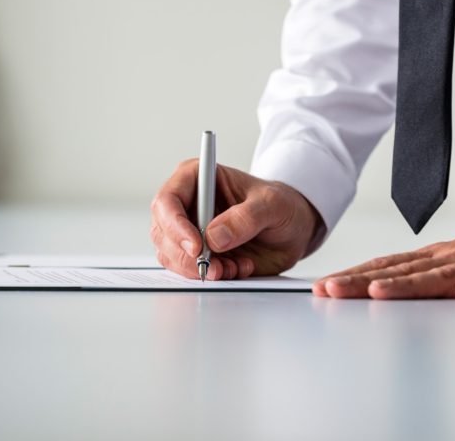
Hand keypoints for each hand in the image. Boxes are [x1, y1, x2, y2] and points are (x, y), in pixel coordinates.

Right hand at [149, 159, 323, 279]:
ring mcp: (187, 230)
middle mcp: (186, 204)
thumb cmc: (281, 206)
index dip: (175, 225)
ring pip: (170, 254)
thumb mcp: (273, 205)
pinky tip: (235, 268)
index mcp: (196, 178)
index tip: (197, 247)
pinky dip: (211, 275)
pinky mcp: (195, 253)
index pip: (167, 201)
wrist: (292, 229)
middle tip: (215, 267)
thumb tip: (214, 237)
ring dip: (199, 268)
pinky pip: (187, 270)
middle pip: (162, 232)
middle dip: (186, 255)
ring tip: (232, 267)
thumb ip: (246, 217)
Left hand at [313, 228, 454, 300]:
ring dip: (410, 284)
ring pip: (446, 276)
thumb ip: (422, 275)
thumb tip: (376, 287)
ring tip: (378, 292)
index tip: (323, 287)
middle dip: (364, 280)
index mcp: (439, 256)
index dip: (354, 276)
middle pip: (405, 271)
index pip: (388, 266)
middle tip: (331, 290)